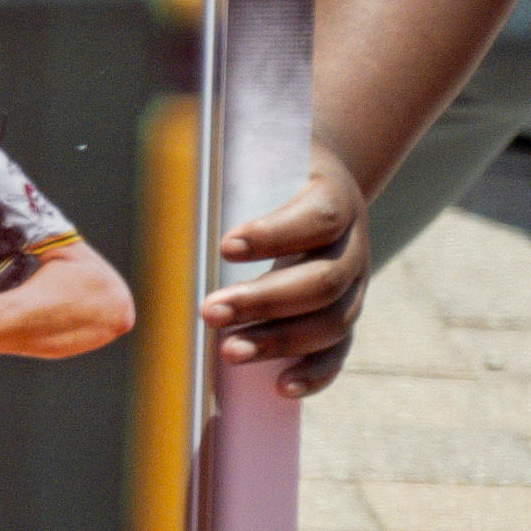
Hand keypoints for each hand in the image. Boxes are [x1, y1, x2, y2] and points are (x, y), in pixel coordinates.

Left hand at [200, 140, 377, 398]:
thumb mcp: (261, 147)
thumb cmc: (276, 165)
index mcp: (336, 196)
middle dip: (264, 301)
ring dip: (280, 341)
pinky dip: (313, 373)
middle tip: (210, 311)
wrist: (323, 181)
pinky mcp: (347, 316)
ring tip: (228, 351)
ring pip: (331, 322)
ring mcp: (357, 285)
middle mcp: (354, 245)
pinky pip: (338, 352)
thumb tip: (173, 144)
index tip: (223, 247)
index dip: (274, 235)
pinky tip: (280, 387)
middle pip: (322, 281)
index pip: (315, 218)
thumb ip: (227, 153)